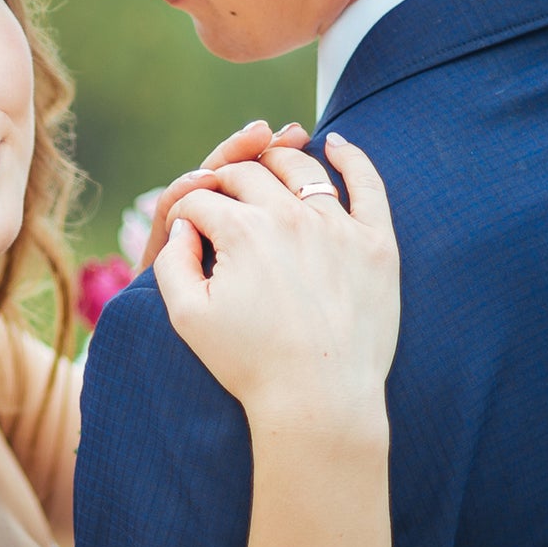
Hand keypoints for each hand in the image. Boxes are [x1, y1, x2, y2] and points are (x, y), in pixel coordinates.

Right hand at [152, 135, 398, 434]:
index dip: (185, 211)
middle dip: (223, 180)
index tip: (187, 229)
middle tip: (220, 199)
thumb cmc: (249, 364)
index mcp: (241, 230)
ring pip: (300, 167)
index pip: (201, 198)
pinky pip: (367, 183)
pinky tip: (333, 144)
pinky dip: (350, 156)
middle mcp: (289, 217)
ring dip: (275, 159)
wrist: (319, 402)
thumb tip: (182, 225)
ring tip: (266, 164)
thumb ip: (171, 261)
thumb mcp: (187, 316)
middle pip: (246, 173)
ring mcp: (338, 227)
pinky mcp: (376, 243)